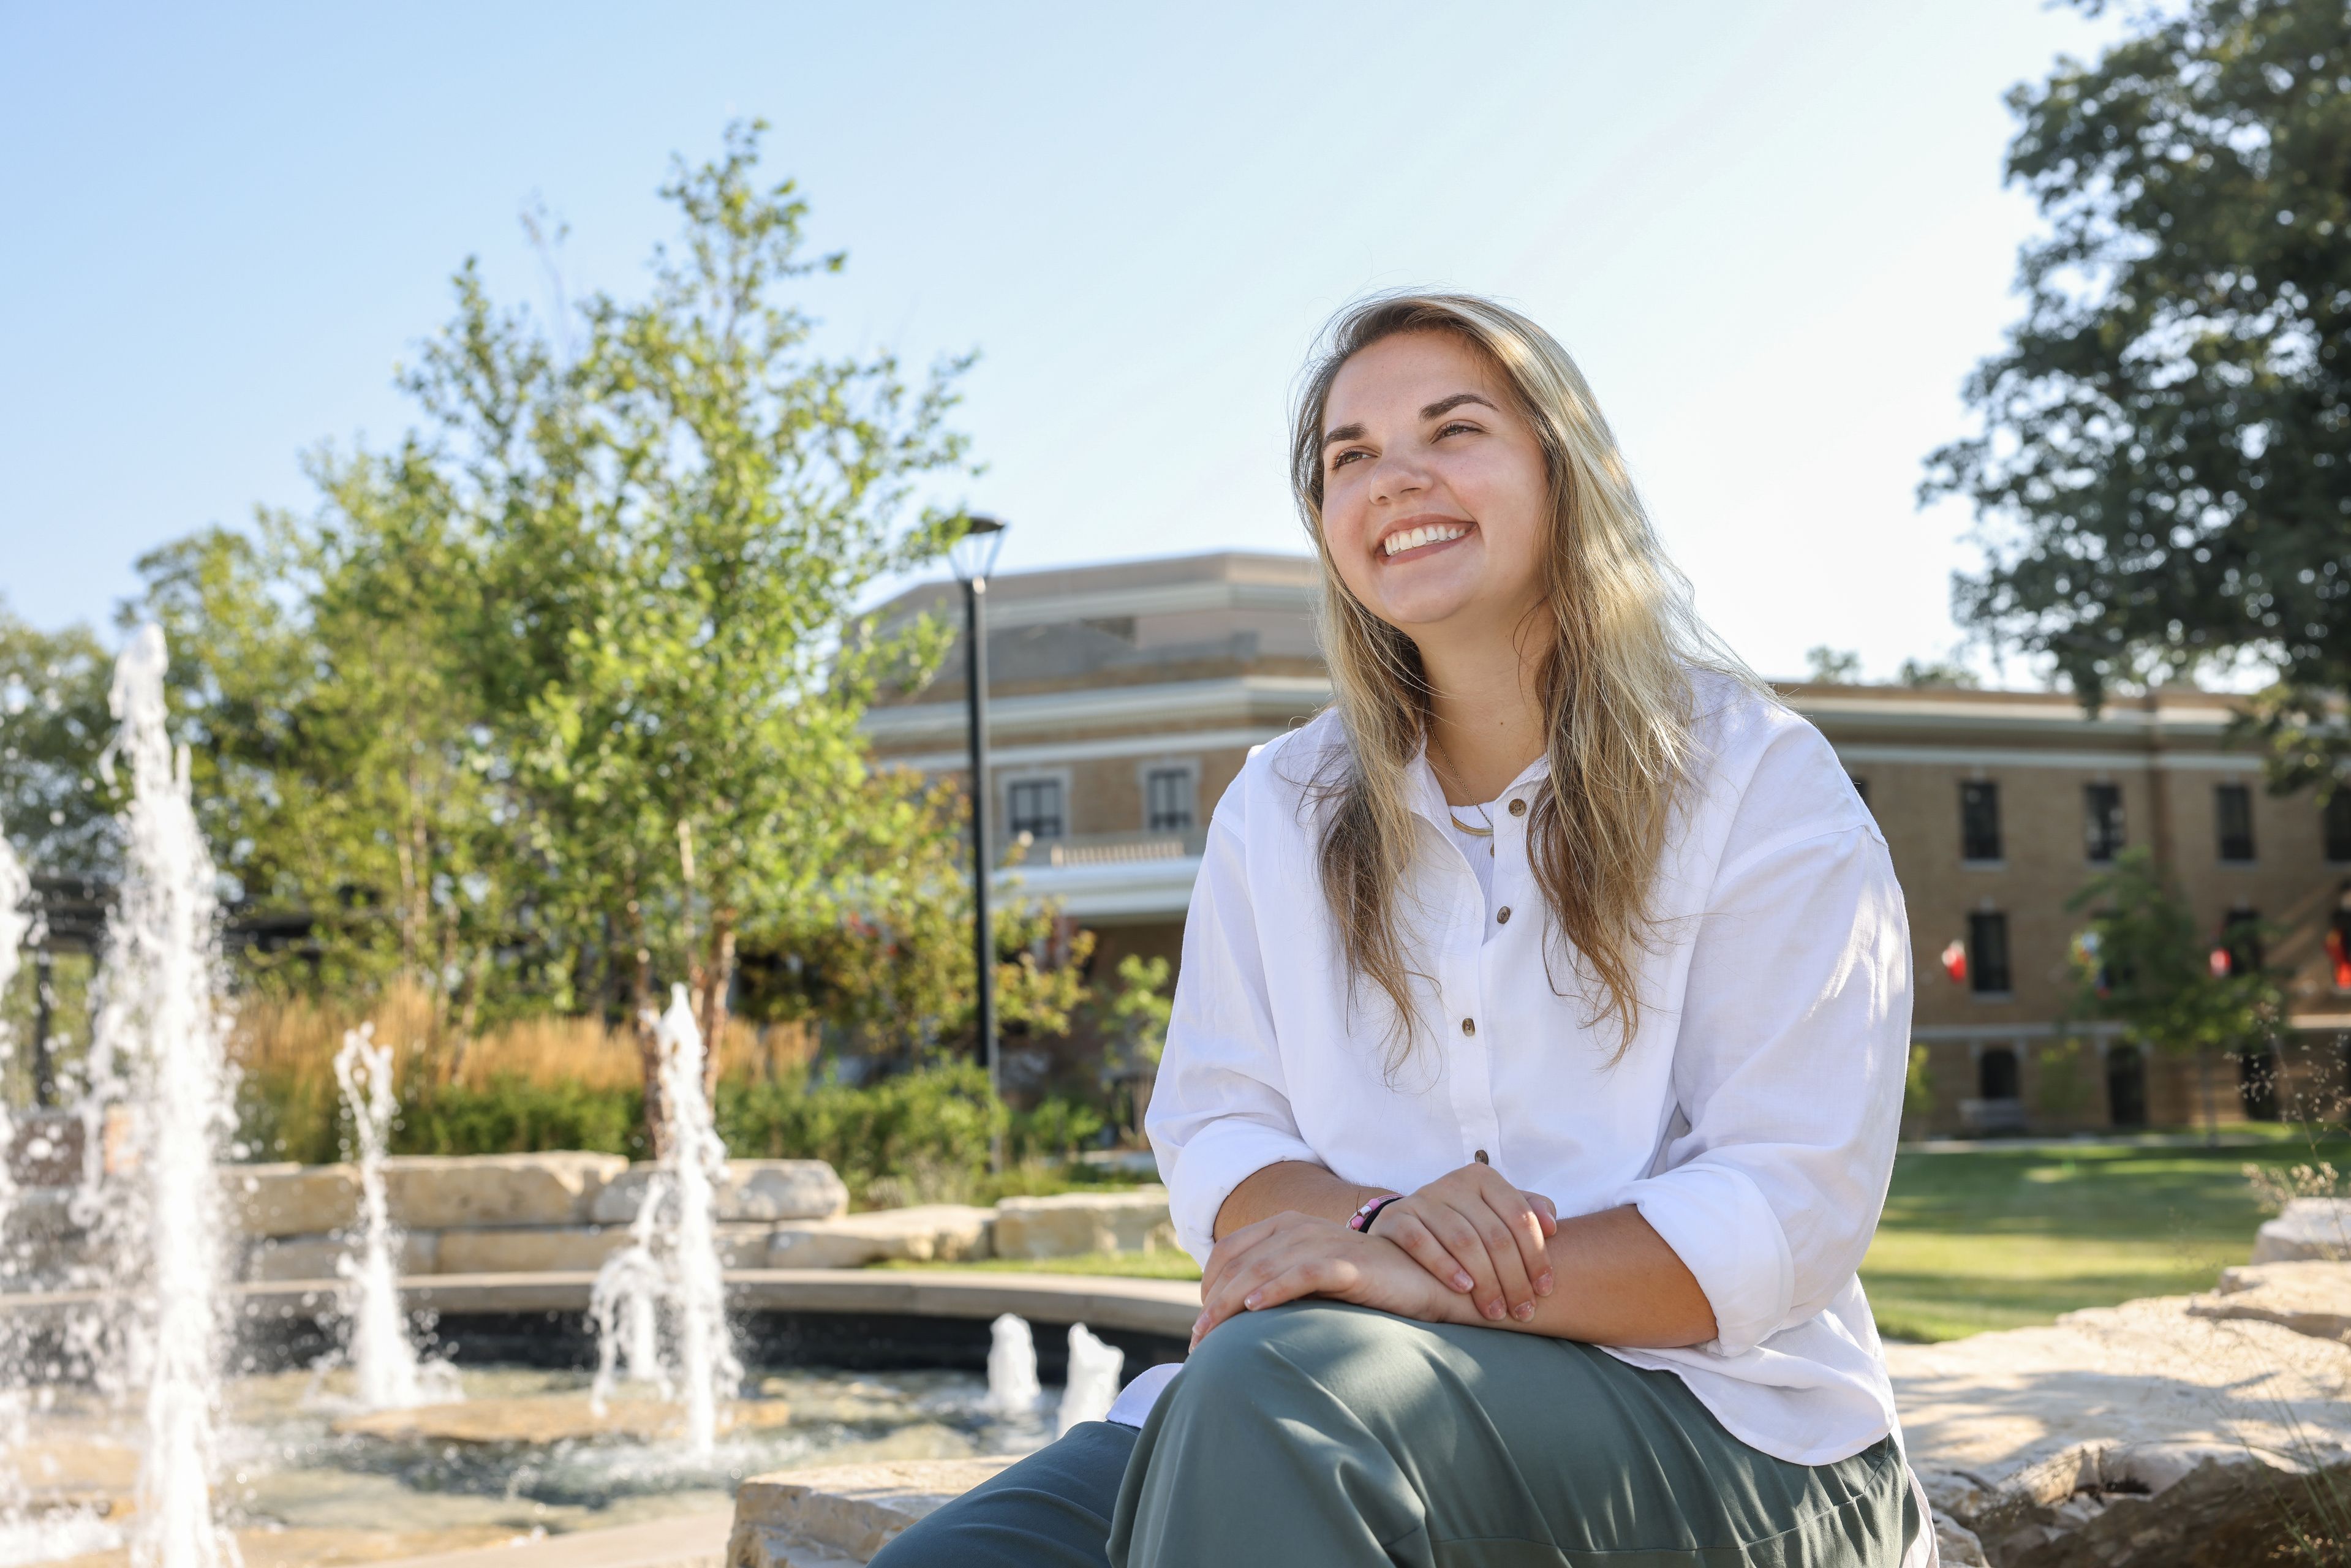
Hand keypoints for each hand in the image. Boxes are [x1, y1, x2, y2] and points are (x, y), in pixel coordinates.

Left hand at [1192, 1210, 1457, 1348]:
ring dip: (1231, 1304)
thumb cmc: (1363, 1286)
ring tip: (1213, 1336)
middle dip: (1212, 1304)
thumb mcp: (1312, 1278)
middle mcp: (1298, 1228)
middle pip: (1238, 1264)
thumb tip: (1235, 1318)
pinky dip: (1275, 1290)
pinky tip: (1254, 1311)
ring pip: (1262, 1270)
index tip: (1200, 1325)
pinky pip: (1302, 1273)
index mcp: (1285, 1226)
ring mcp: (1323, 1242)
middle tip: (1199, 1344)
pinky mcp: (1348, 1263)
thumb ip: (1278, 1284)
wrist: (1424, 1280)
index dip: (1207, 1287)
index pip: (1227, 1252)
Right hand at [1369, 1164, 1557, 1322]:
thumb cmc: (1465, 1226)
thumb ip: (1529, 1214)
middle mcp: (1453, 1182)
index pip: (1520, 1216)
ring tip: (1496, 1311)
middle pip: (1494, 1234)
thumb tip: (1552, 1226)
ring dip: (1484, 1281)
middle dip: (1513, 1279)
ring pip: (1463, 1240)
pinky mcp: (1396, 1217)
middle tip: (1523, 1312)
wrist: (1407, 1226)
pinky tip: (1463, 1289)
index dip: (1537, 1256)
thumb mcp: (1497, 1214)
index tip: (1545, 1290)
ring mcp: (1423, 1198)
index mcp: (1483, 1178)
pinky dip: (1444, 1266)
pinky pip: (1421, 1242)